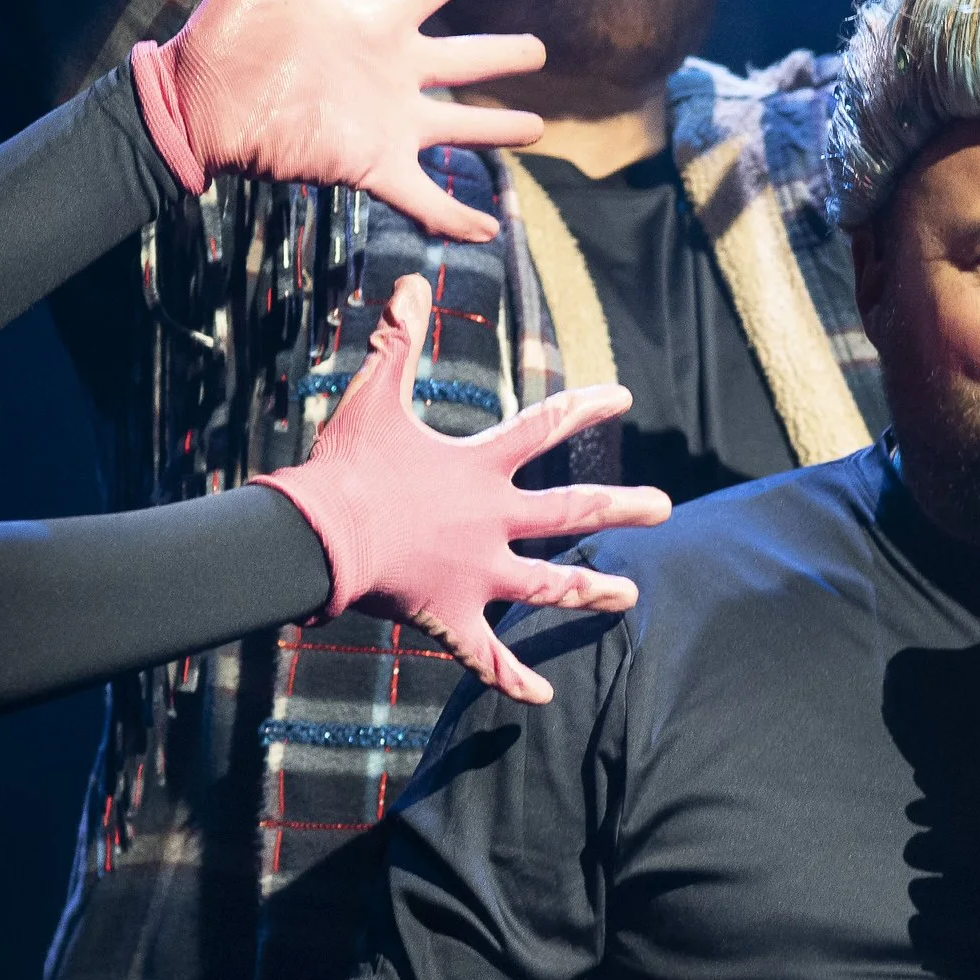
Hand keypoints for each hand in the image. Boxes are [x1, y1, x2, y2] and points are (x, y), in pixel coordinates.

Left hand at [129, 0, 543, 243]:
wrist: (200, 102)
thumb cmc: (233, 31)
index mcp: (375, 20)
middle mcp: (393, 71)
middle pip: (465, 59)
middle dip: (504, 54)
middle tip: (538, 48)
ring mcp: (389, 121)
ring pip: (461, 129)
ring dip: (498, 132)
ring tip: (537, 130)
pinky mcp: (374, 164)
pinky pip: (424, 197)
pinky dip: (455, 219)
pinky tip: (487, 233)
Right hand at [250, 275, 672, 703]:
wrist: (314, 538)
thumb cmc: (343, 468)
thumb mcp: (374, 398)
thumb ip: (397, 343)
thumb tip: (409, 282)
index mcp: (479, 469)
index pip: (544, 428)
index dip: (584, 408)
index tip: (622, 397)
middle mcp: (492, 523)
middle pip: (570, 513)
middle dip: (621, 508)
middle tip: (665, 508)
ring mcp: (477, 575)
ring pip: (547, 588)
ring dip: (591, 592)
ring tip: (629, 596)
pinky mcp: (451, 618)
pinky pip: (490, 658)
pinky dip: (515, 679)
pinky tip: (546, 697)